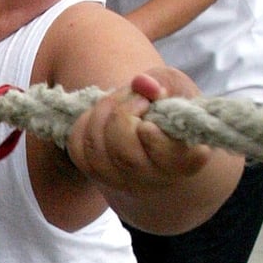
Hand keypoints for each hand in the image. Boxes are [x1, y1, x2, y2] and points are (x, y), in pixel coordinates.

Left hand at [67, 67, 213, 192]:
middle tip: (136, 100)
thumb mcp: (178, 90)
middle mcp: (152, 178)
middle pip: (126, 157)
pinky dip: (84, 124)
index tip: (148, 125)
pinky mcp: (96, 173)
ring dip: (102, 115)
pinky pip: (78, 149)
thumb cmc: (169, 112)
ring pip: (98, 153)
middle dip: (122, 116)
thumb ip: (165, 82)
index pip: (170, 161)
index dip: (155, 143)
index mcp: (183, 161)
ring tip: (119, 100)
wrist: (152, 136)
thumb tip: (143, 83)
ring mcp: (122, 180)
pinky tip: (101, 113)